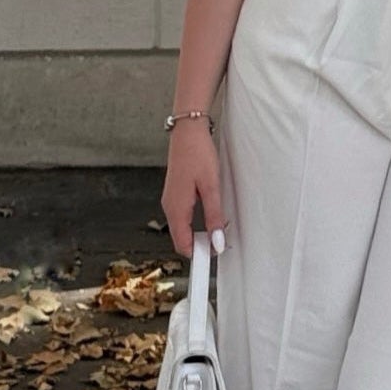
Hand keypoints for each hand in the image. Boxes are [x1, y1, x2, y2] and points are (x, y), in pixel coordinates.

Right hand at [163, 120, 229, 257]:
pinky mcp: (175, 194)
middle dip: (200, 246)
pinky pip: (183, 218)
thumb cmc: (197, 154)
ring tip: (219, 230)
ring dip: (198, 235)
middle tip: (221, 243)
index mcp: (176, 209)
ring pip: (182, 229)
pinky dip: (195, 224)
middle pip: (181, 239)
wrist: (187, 131)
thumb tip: (216, 241)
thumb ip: (214, 216)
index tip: (213, 258)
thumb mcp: (211, 187)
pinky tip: (210, 217)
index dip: (198, 255)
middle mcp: (169, 207)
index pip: (182, 245)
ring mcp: (171, 201)